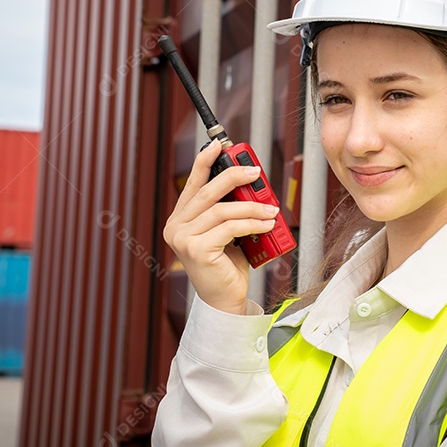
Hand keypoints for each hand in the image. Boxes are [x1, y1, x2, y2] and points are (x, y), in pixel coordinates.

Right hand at [162, 140, 279, 313]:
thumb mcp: (227, 232)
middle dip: (234, 176)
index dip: (204, 161)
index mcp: (180, 219)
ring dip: (251, 207)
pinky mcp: (197, 250)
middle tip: (255, 172)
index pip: (192, 184)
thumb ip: (230, 210)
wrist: (225, 300)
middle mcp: (176, 227)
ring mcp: (183, 239)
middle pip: (208, 192)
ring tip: (271, 210)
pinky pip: (230, 227)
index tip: (218, 145)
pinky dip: (252, 223)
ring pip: (222, 210)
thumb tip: (251, 185)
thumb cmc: (227, 266)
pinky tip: (266, 224)